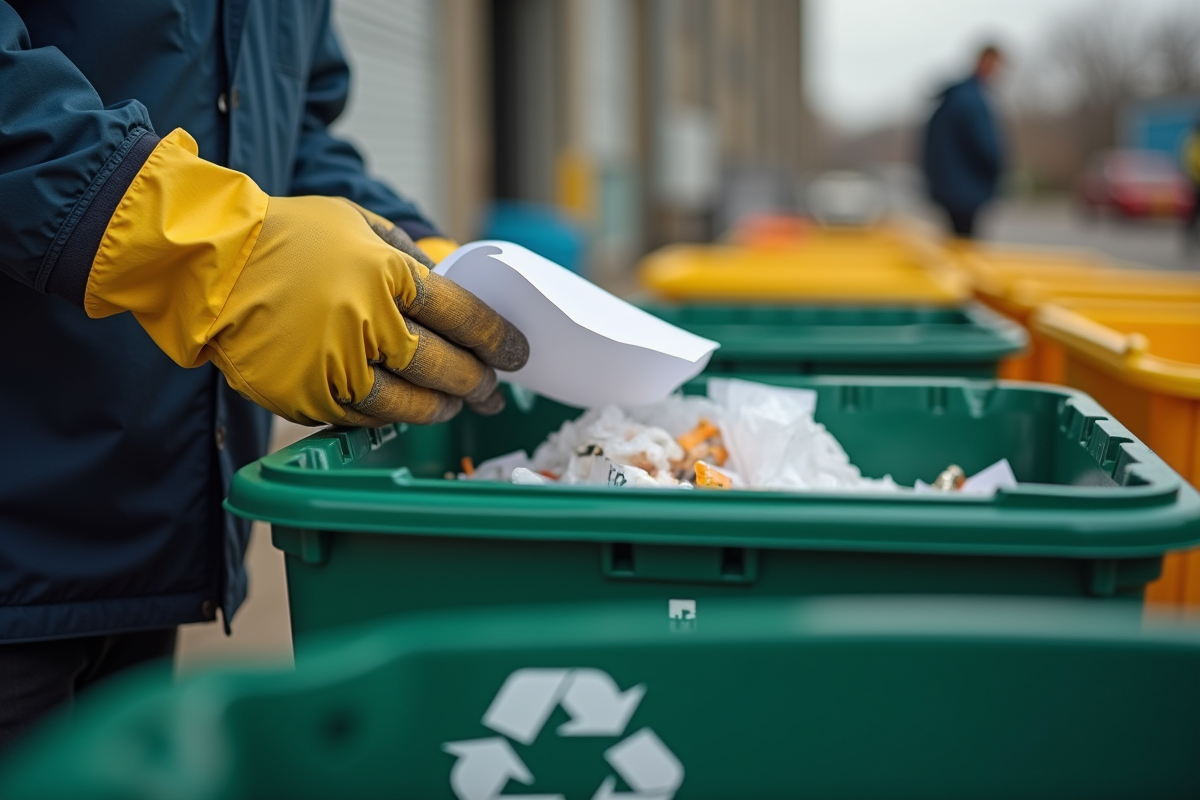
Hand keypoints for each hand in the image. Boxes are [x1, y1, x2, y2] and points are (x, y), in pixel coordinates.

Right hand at [83, 129, 527, 425]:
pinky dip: (391, 416)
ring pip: (410, 403)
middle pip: (446, 366)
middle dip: (478, 381)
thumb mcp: (357, 223)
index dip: (498, 340)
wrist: (208, 264)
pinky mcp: (308, 395)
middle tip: (492, 388)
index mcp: (387, 273)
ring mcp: (336, 364)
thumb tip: (454, 288)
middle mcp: (368, 321)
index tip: (516, 353)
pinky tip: (406, 410)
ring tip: (455, 405)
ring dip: (441, 407)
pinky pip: (364, 417)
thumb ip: (408, 256)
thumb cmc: (289, 236)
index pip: (464, 317)